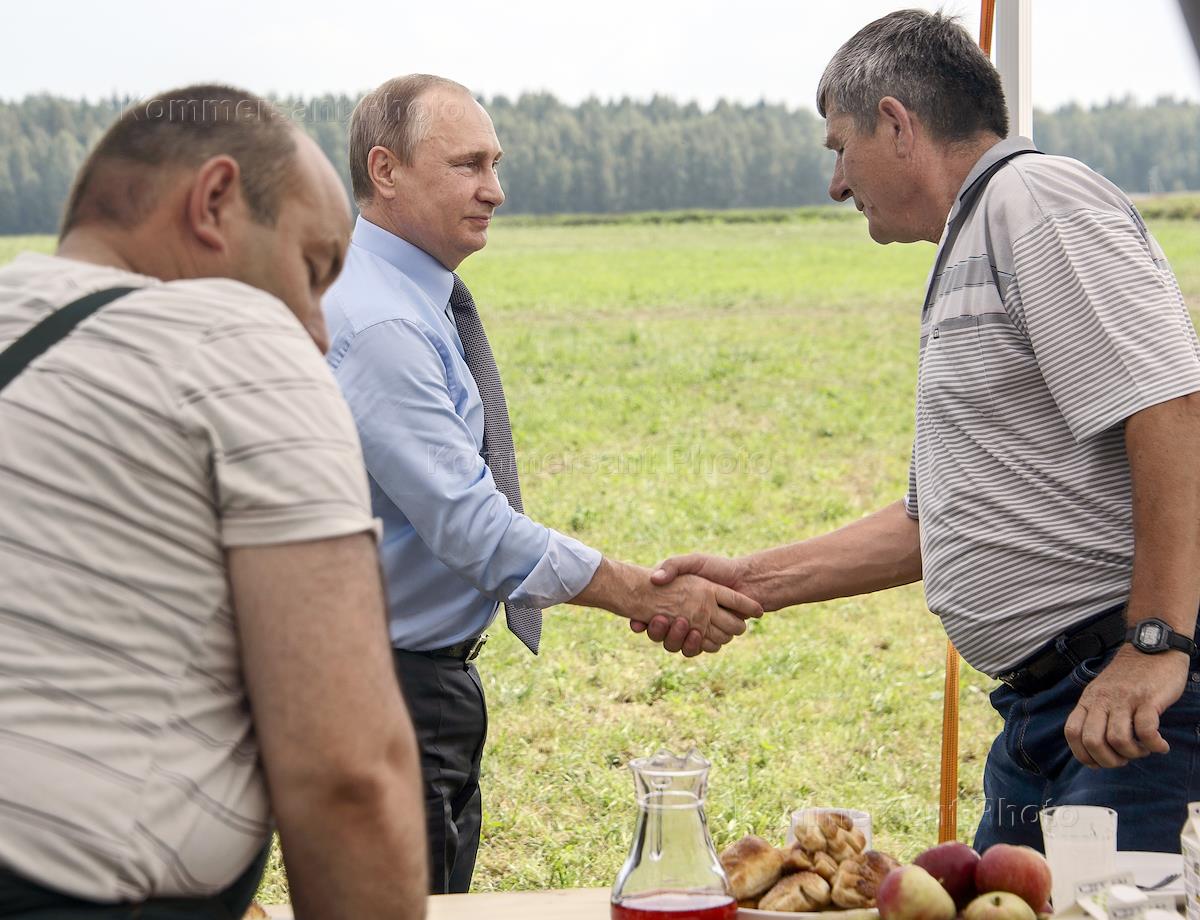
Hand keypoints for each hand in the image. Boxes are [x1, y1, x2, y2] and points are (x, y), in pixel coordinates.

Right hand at [629, 554, 754, 648]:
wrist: (747, 580)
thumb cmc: (718, 567)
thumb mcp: (692, 561)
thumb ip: (672, 565)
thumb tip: (654, 579)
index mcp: (673, 601)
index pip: (647, 616)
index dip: (640, 622)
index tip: (636, 623)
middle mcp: (681, 617)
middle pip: (659, 633)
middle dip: (656, 630)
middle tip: (659, 619)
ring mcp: (695, 629)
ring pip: (675, 643)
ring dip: (675, 637)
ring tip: (679, 622)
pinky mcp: (709, 638)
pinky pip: (695, 649)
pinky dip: (694, 644)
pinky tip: (695, 632)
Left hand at [1064, 646, 1189, 767]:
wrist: (1153, 646)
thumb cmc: (1130, 676)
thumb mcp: (1103, 691)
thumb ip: (1097, 714)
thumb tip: (1095, 749)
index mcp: (1089, 700)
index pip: (1072, 732)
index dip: (1083, 755)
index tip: (1100, 762)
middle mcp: (1103, 700)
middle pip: (1092, 740)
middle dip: (1108, 760)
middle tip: (1125, 759)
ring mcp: (1125, 699)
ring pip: (1118, 739)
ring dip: (1133, 754)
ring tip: (1144, 750)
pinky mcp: (1148, 699)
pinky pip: (1146, 730)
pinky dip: (1154, 745)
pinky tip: (1161, 746)